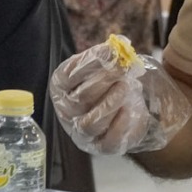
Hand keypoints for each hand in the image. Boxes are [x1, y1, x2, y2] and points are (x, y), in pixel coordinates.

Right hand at [49, 41, 191, 155]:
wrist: (127, 108)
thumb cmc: (110, 83)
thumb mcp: (106, 65)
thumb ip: (109, 56)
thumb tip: (118, 44)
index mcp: (61, 87)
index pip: (68, 76)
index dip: (90, 63)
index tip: (111, 52)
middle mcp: (66, 111)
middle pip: (80, 99)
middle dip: (103, 81)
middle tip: (123, 68)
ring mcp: (81, 132)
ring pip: (90, 123)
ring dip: (110, 103)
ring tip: (126, 87)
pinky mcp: (101, 146)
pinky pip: (108, 141)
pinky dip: (120, 125)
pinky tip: (129, 108)